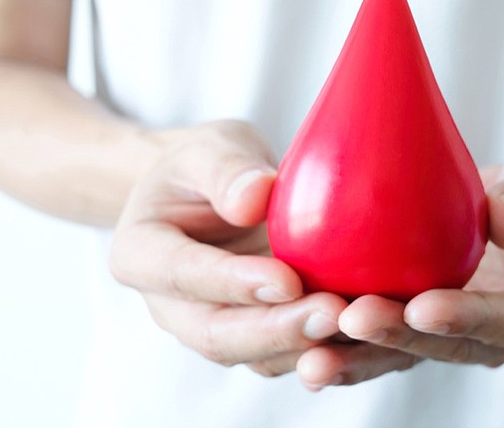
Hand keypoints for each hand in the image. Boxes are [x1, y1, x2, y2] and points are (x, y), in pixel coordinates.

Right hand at [111, 121, 348, 374]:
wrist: (211, 192)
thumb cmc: (206, 165)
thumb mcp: (209, 147)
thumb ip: (225, 169)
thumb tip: (255, 199)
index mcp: (141, 253)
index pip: (183, 275)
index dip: (233, 282)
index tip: (287, 278)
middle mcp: (170, 305)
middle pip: (217, 334)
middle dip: (277, 330)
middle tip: (333, 313)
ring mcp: (212, 326)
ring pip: (255, 355)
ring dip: (305, 345)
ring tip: (355, 325)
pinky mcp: (254, 334)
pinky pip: (285, 353)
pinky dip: (322, 347)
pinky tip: (362, 330)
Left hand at [294, 140, 503, 388]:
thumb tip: (501, 222)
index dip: (465, 319)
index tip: (423, 307)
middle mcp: (496, 338)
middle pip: (441, 347)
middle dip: (395, 340)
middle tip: (351, 322)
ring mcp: (453, 333)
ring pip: (400, 352)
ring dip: (356, 353)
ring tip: (310, 355)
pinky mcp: (417, 318)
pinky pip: (377, 330)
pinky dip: (340, 331)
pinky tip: (295, 324)